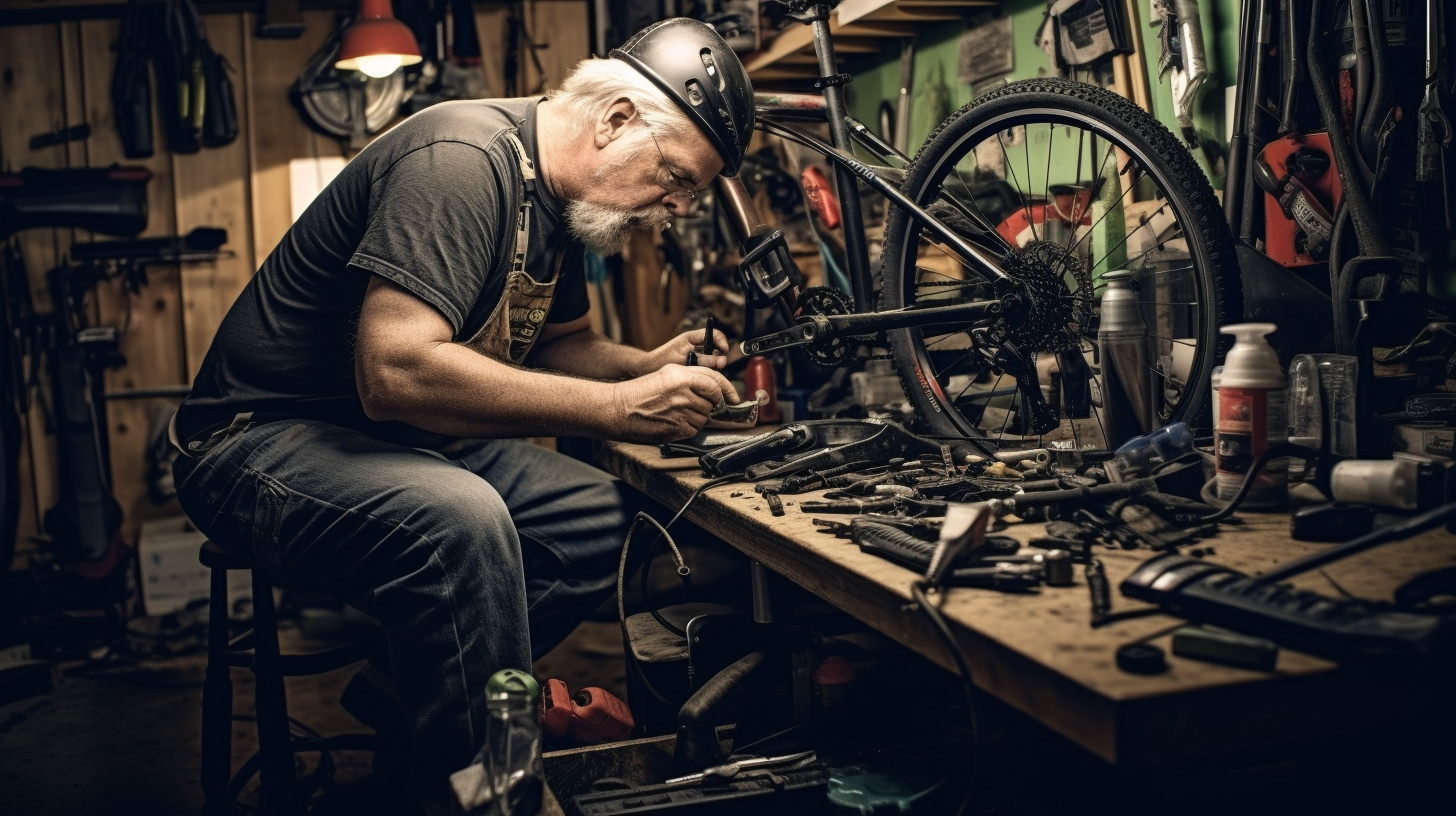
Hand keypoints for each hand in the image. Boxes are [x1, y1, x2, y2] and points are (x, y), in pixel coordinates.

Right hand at [610, 364, 740, 442]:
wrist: (619, 409)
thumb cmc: (640, 391)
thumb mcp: (666, 373)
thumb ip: (691, 377)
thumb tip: (712, 386)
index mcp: (682, 375)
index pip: (715, 381)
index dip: (727, 389)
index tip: (733, 396)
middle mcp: (684, 392)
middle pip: (712, 401)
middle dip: (708, 404)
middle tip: (695, 405)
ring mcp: (682, 411)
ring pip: (705, 417)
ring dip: (698, 416)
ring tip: (678, 412)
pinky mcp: (678, 429)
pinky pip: (695, 429)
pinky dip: (689, 427)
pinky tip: (674, 421)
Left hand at [640, 327, 730, 373]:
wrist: (648, 368)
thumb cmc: (662, 360)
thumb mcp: (685, 359)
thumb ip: (704, 359)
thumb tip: (722, 361)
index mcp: (692, 338)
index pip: (715, 334)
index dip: (722, 342)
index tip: (723, 351)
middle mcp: (696, 345)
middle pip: (717, 348)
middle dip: (719, 358)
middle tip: (718, 366)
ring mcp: (696, 355)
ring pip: (713, 360)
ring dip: (713, 367)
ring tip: (707, 373)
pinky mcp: (694, 365)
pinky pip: (707, 368)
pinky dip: (707, 372)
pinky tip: (702, 377)